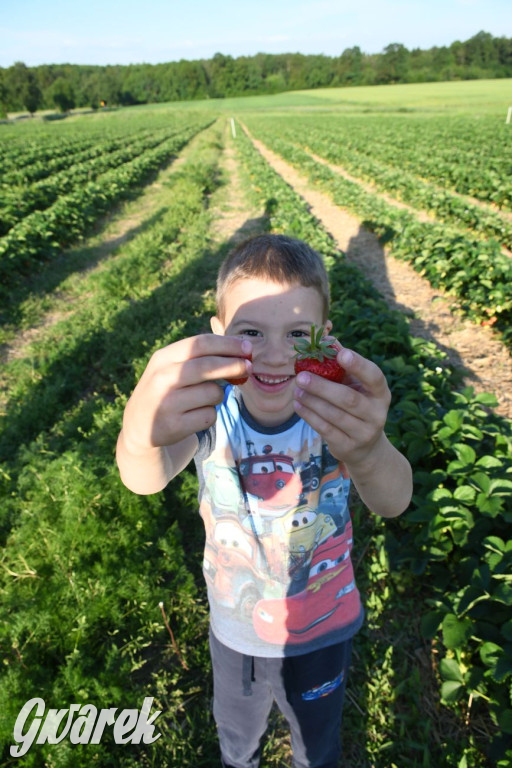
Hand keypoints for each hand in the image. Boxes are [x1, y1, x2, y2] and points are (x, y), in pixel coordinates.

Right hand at [121, 334, 252, 453]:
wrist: (139, 426)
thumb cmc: (167, 390)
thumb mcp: (173, 367)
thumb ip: (202, 356)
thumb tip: (242, 348)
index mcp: (163, 358)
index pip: (200, 344)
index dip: (227, 344)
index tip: (247, 348)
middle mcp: (162, 378)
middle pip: (208, 367)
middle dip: (234, 365)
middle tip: (249, 367)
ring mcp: (166, 403)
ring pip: (213, 393)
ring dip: (218, 396)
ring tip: (203, 399)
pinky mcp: (174, 426)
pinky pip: (209, 416)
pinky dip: (210, 415)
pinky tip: (194, 416)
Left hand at [293, 346, 390, 470]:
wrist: (366, 447)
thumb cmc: (357, 405)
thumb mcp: (355, 385)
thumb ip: (342, 364)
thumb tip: (327, 338)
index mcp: (380, 393)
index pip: (374, 376)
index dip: (359, 365)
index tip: (341, 353)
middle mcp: (377, 413)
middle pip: (348, 399)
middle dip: (322, 387)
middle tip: (301, 376)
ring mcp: (364, 432)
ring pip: (334, 415)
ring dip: (312, 401)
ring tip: (297, 390)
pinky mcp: (348, 446)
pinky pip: (326, 429)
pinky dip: (309, 416)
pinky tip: (298, 405)